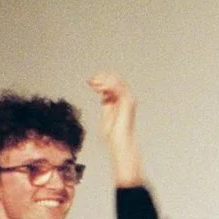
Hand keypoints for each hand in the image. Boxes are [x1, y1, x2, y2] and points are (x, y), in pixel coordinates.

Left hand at [88, 71, 142, 186]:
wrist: (120, 142)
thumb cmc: (113, 133)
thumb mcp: (107, 114)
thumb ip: (106, 104)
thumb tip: (103, 97)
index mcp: (121, 100)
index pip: (113, 82)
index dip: (101, 79)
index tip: (90, 81)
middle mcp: (126, 97)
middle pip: (115, 78)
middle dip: (102, 76)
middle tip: (90, 81)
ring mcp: (128, 99)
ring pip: (116, 80)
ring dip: (103, 80)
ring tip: (93, 83)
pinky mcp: (127, 102)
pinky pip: (117, 87)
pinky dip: (107, 85)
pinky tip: (98, 88)